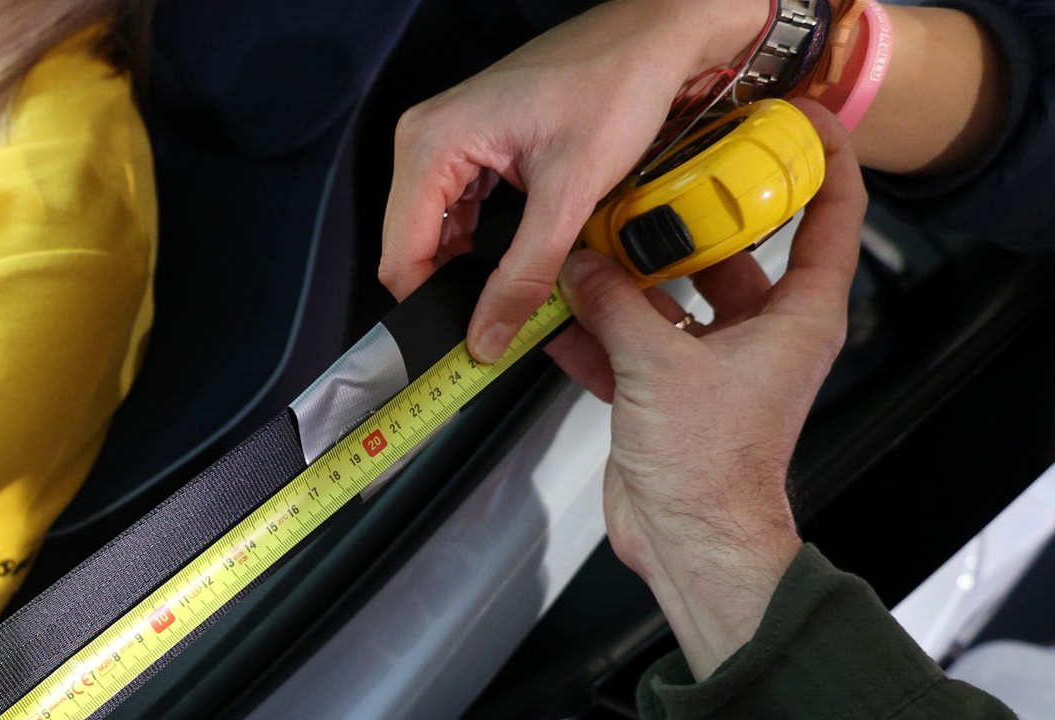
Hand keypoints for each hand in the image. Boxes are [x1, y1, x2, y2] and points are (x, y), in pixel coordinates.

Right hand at [381, 0, 761, 359]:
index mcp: (433, 144)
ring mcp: (445, 142)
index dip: (430, 308)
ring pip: (435, 236)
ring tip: (516, 285)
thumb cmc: (615, 85)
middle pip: (413, 248)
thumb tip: (488, 336)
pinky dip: (482, 243)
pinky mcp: (470, 148)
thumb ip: (524, 275)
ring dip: (469, 268)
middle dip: (451, 290)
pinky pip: (457, 213)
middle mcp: (426, 140)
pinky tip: (518, 250)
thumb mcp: (569, 194)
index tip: (467, 343)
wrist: (653, 40)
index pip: (401, 256)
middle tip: (501, 321)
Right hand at [549, 103, 866, 677]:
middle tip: (643, 185)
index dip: (820, 160)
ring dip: (628, 281)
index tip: (790, 120)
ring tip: (586, 250)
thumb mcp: (659, 365)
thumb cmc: (711, 466)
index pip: (831, 216)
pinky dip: (599, 335)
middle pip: (732, 253)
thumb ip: (615, 304)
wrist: (690, 541)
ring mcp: (716, 365)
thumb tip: (582, 265)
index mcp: (797, 316)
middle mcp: (764, 335)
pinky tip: (558, 321)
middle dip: (685, 222)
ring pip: (674, 300)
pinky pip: (634, 347)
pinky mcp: (672, 396)